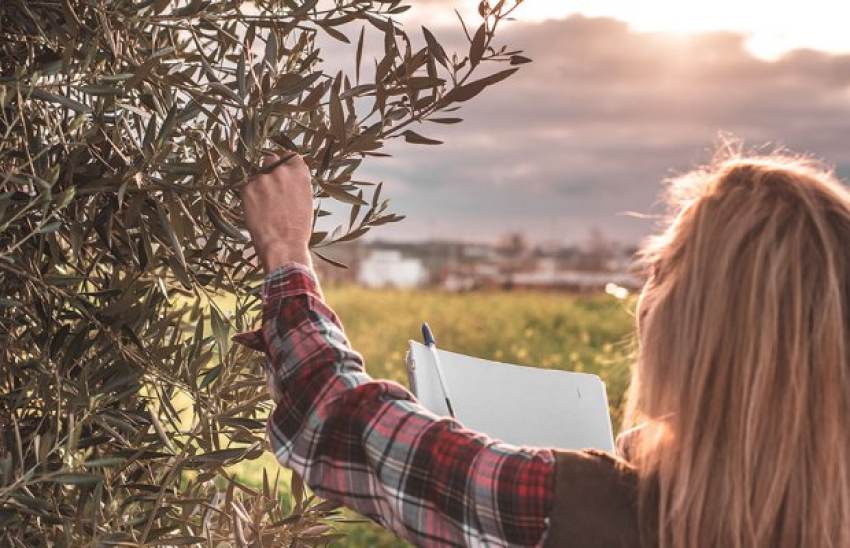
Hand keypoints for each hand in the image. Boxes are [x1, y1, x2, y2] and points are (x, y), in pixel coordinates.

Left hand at [241, 153, 313, 272]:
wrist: (284, 246)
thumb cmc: (298, 229)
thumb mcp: (305, 200)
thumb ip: (296, 183)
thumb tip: (287, 178)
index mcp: (300, 173)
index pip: (290, 156)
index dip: (285, 163)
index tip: (282, 170)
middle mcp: (281, 171)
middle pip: (271, 159)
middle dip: (269, 170)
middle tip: (270, 188)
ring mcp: (262, 178)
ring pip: (257, 175)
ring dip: (259, 185)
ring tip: (264, 206)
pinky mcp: (247, 188)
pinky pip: (246, 187)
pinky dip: (250, 197)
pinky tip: (257, 212)